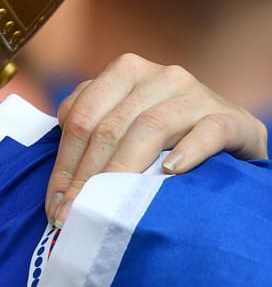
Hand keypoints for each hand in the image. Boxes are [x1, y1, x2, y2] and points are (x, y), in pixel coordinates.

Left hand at [47, 53, 267, 225]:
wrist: (231, 132)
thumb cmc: (166, 133)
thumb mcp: (123, 122)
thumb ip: (90, 134)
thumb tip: (57, 191)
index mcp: (124, 72)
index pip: (81, 119)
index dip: (64, 164)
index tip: (55, 205)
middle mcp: (159, 76)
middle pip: (110, 128)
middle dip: (87, 177)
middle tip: (74, 214)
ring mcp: (196, 93)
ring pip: (150, 128)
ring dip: (123, 171)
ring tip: (109, 205)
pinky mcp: (231, 117)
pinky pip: (207, 132)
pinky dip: (188, 151)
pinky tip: (171, 172)